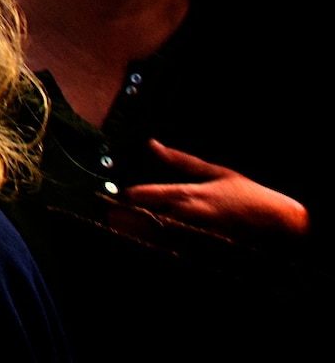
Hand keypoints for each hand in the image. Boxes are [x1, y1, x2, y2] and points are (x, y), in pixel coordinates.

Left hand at [124, 140, 309, 241]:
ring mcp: (197, 237)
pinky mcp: (205, 252)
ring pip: (158, 238)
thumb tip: (152, 144)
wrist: (282, 225)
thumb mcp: (217, 172)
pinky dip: (165, 246)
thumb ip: (181, 160)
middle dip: (128, 219)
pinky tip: (158, 243)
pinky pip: (176, 251)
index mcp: (189, 195)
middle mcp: (189, 217)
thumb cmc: (249, 195)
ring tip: (129, 230)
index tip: (121, 195)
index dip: (130, 196)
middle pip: (145, 220)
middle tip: (114, 216)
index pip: (146, 195)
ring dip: (142, 234)